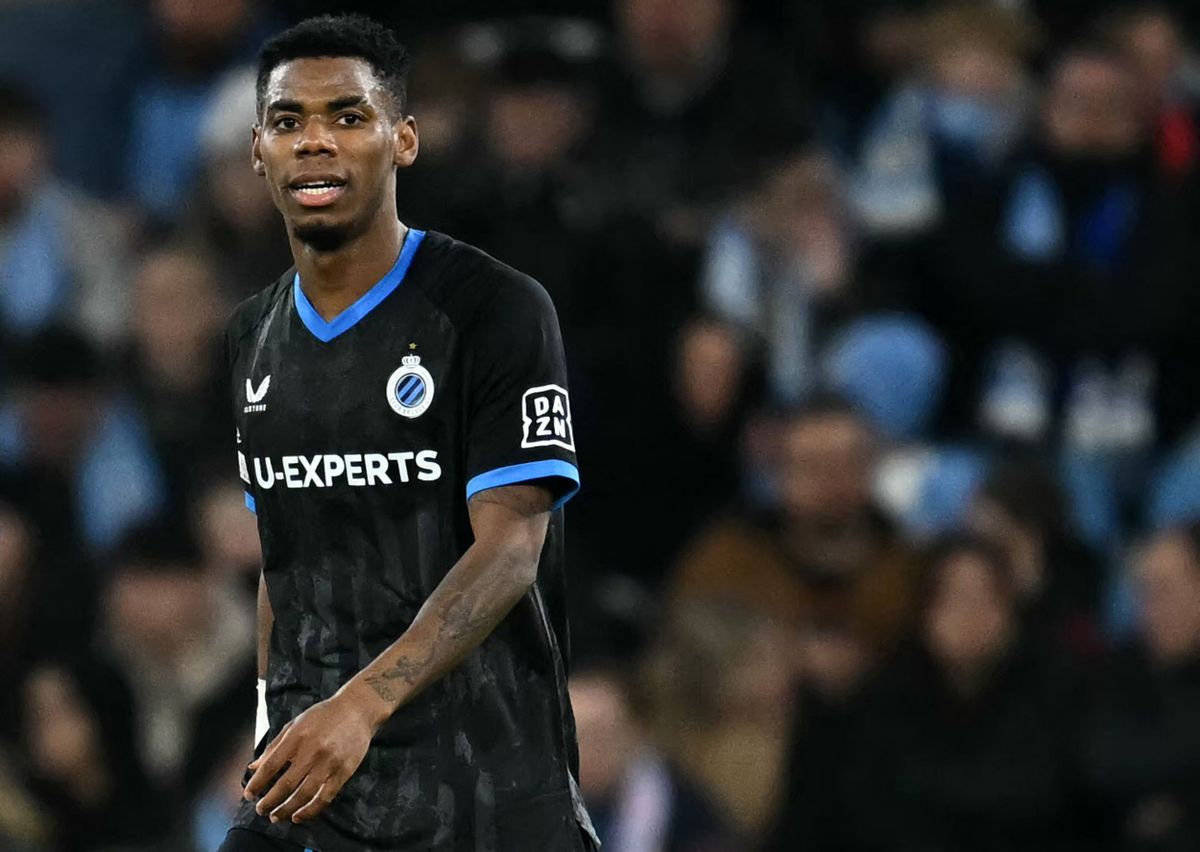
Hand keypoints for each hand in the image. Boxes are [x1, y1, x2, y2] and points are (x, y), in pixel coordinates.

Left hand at [243, 684, 382, 823]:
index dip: (257, 783)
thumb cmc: (324, 715)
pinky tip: (299, 816)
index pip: (271, 766)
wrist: (358, 709)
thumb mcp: (296, 724)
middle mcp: (312, 751)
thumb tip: (254, 768)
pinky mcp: (344, 771)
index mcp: (297, 737)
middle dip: (269, 801)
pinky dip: (310, 810)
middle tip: (260, 810)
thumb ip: (275, 746)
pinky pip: (325, 797)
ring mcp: (329, 762)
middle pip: (286, 784)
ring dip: (287, 809)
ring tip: (276, 816)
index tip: (249, 795)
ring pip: (304, 794)